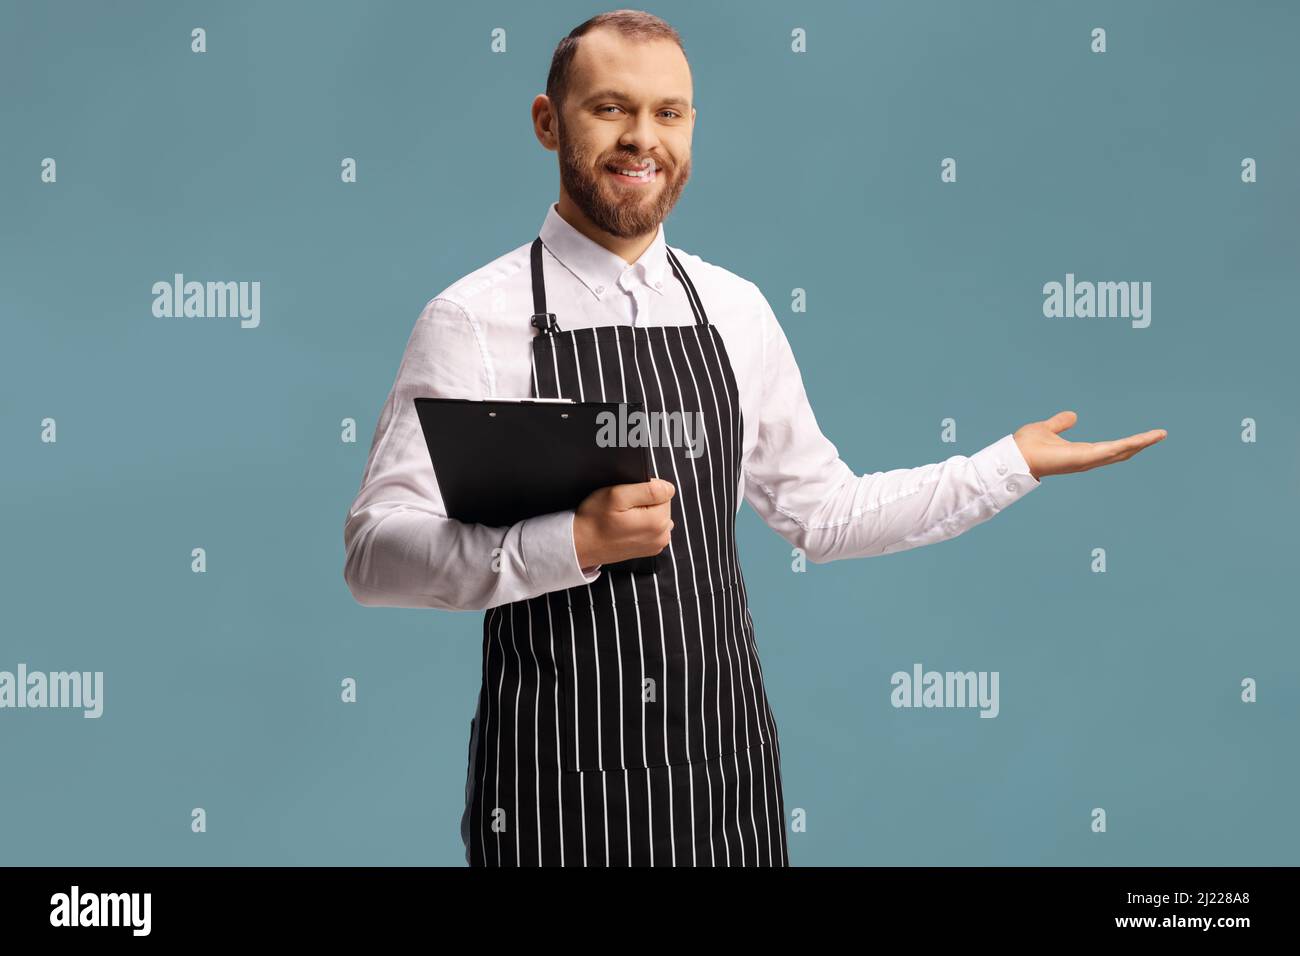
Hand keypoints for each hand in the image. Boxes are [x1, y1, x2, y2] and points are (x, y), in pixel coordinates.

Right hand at [573, 478, 675, 568]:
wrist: (580, 544)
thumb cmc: (594, 520)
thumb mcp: (617, 495)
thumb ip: (648, 489)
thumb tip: (669, 488)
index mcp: (658, 522)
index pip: (664, 491)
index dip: (644, 489)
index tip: (627, 498)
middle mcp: (662, 536)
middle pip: (662, 504)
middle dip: (644, 501)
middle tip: (621, 508)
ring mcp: (656, 544)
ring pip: (657, 515)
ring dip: (642, 513)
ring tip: (622, 518)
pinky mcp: (649, 548)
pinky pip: (651, 527)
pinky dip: (640, 524)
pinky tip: (625, 527)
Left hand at [1013, 411, 1165, 479]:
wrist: (1014, 456)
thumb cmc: (1026, 446)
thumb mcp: (1048, 428)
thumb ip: (1060, 423)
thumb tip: (1073, 415)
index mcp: (1081, 452)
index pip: (1110, 448)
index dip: (1128, 442)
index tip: (1144, 436)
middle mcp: (1087, 459)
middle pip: (1120, 452)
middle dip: (1141, 444)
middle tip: (1160, 435)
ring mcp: (1086, 460)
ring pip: (1120, 452)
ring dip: (1140, 443)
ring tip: (1159, 435)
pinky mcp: (1083, 459)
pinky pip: (1109, 451)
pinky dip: (1126, 445)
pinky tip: (1141, 440)